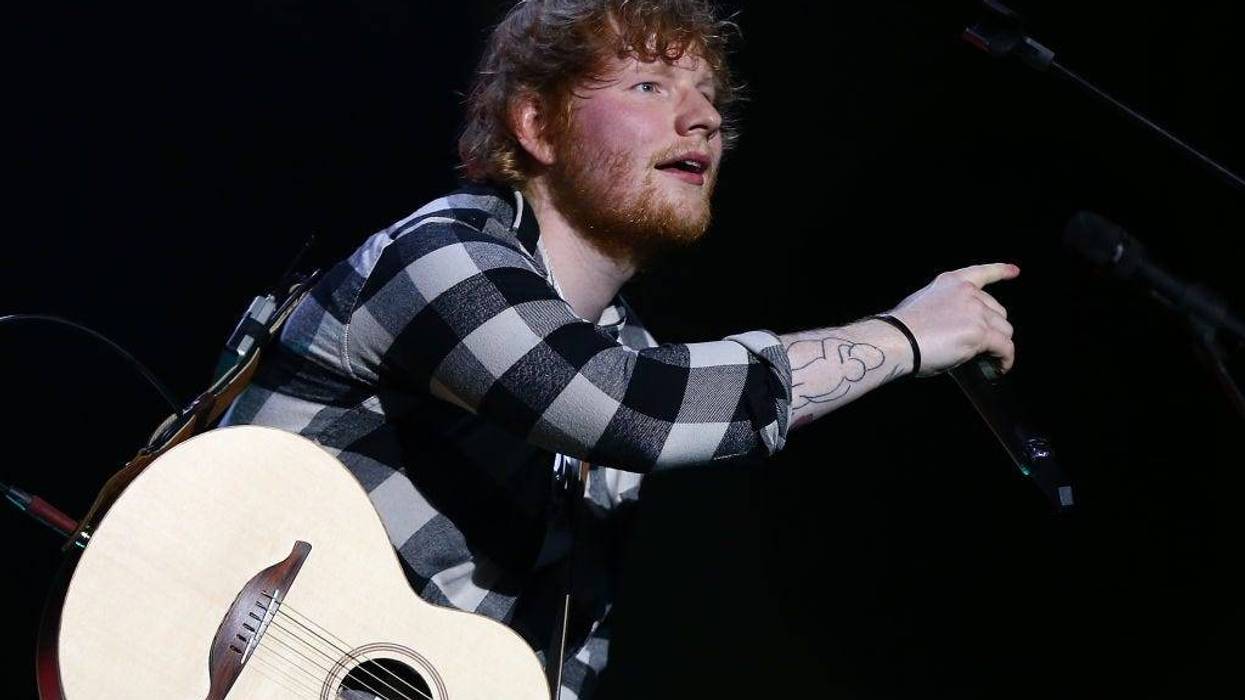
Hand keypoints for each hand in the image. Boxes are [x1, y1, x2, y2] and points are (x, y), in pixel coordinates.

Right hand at [888, 263, 1019, 376]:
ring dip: (999, 346)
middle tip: (984, 346)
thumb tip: (954, 328)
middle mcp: (967, 293)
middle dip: (994, 329)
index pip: (982, 272)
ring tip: (990, 360)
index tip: (1014, 271)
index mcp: (950, 283)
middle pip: (998, 311)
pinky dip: (1005, 360)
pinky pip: (1005, 348)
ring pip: (1004, 331)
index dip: (1001, 271)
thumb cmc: (900, 329)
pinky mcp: (980, 333)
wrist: (897, 339)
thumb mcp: (922, 305)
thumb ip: (944, 308)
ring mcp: (976, 312)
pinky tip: (999, 368)